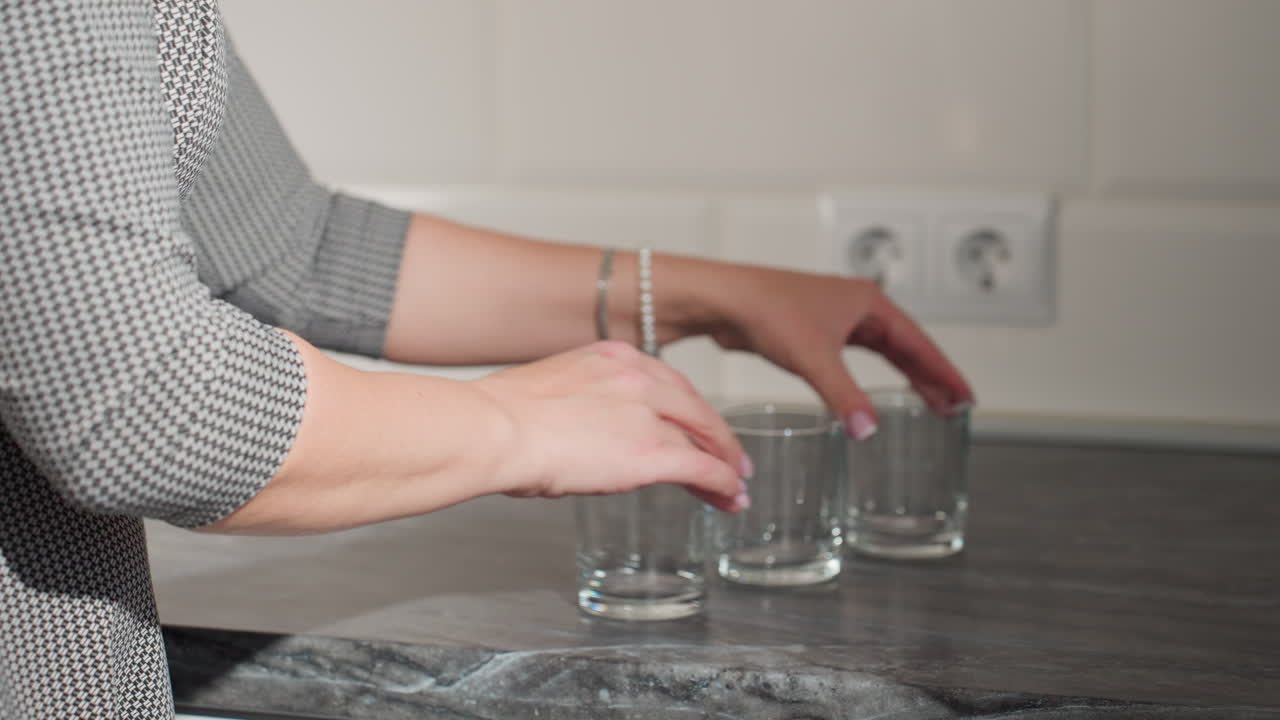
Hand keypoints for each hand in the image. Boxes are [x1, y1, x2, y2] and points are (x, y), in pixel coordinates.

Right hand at [472, 341, 750, 511]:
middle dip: (717, 437)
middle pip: (694, 408)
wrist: (493, 428)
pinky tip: (729, 497)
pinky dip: (720, 484)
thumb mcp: (551, 390)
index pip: (667, 384)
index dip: (689, 409)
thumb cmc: (499, 419)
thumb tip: (578, 428)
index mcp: (613, 356)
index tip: (697, 426)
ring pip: (703, 439)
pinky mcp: (652, 452)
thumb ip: (581, 402)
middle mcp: (638, 377)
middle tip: (732, 459)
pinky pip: (700, 468)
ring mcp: (648, 413)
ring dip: (723, 465)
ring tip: (734, 487)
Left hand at [679, 262, 974, 438]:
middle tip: (955, 407)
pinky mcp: (813, 333)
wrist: (723, 300)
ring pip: (881, 353)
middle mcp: (856, 307)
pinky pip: (854, 359)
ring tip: (929, 405)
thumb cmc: (766, 310)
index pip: (920, 343)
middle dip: (930, 378)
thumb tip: (867, 430)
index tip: (966, 395)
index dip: (944, 372)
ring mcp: (835, 319)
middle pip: (906, 348)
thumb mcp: (813, 357)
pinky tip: (870, 397)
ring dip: (904, 378)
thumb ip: (843, 396)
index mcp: (868, 304)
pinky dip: (869, 379)